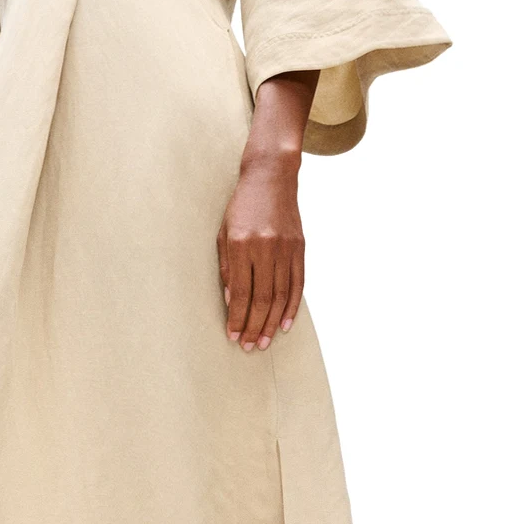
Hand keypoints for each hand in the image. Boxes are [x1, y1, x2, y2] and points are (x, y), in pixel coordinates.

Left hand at [217, 152, 304, 350]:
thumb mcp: (223, 234)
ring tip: (265, 341)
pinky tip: (285, 323)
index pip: (240, 292)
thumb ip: (226, 269)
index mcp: (241, 244)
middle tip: (250, 346)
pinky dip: (292, 306)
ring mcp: (286, 248)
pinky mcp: (300, 247)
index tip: (234, 336)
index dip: (237, 318)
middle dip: (255, 326)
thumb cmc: (241, 207)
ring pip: (281, 295)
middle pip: (262, 298)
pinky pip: (298, 283)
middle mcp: (266, 247)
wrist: (271, 177)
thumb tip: (231, 303)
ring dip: (272, 322)